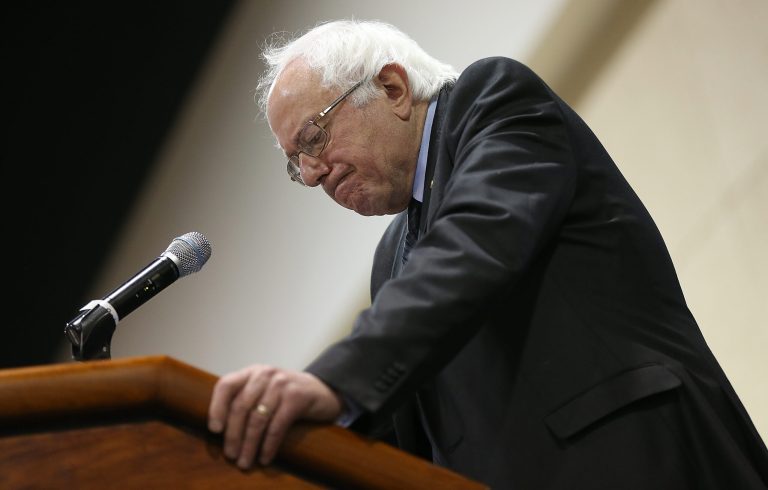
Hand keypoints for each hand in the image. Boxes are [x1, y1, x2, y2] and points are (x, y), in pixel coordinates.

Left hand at [207, 365, 342, 468]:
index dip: (217, 407)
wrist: (322, 391)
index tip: (214, 430)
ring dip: (249, 444)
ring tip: (245, 461)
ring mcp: (282, 384)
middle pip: (241, 406)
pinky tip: (265, 458)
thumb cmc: (286, 395)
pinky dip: (269, 445)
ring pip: (258, 419)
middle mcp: (265, 374)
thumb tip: (220, 431)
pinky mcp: (297, 397)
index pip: (226, 385)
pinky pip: (277, 426)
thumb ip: (245, 399)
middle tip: (231, 455)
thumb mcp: (264, 389)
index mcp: (252, 372)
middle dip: (233, 435)